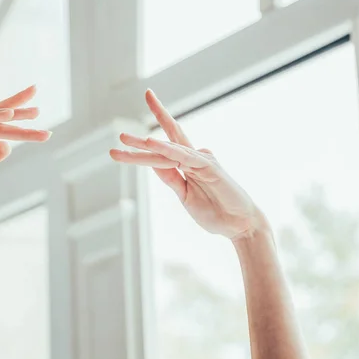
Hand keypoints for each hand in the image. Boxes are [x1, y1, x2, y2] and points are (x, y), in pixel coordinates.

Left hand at [110, 89, 267, 239]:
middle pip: (166, 138)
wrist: (239, 225)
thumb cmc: (214, 211)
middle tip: (120, 132)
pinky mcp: (209, 167)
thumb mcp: (184, 194)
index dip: (143, 141)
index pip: (163, 147)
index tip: (122, 139)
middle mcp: (193, 157)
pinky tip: (151, 143)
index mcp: (186, 164)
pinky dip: (167, 149)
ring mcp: (201, 160)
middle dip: (143, 134)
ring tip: (124, 139)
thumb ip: (170, 177)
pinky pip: (183, 157)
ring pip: (167, 149)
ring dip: (144, 145)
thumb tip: (153, 163)